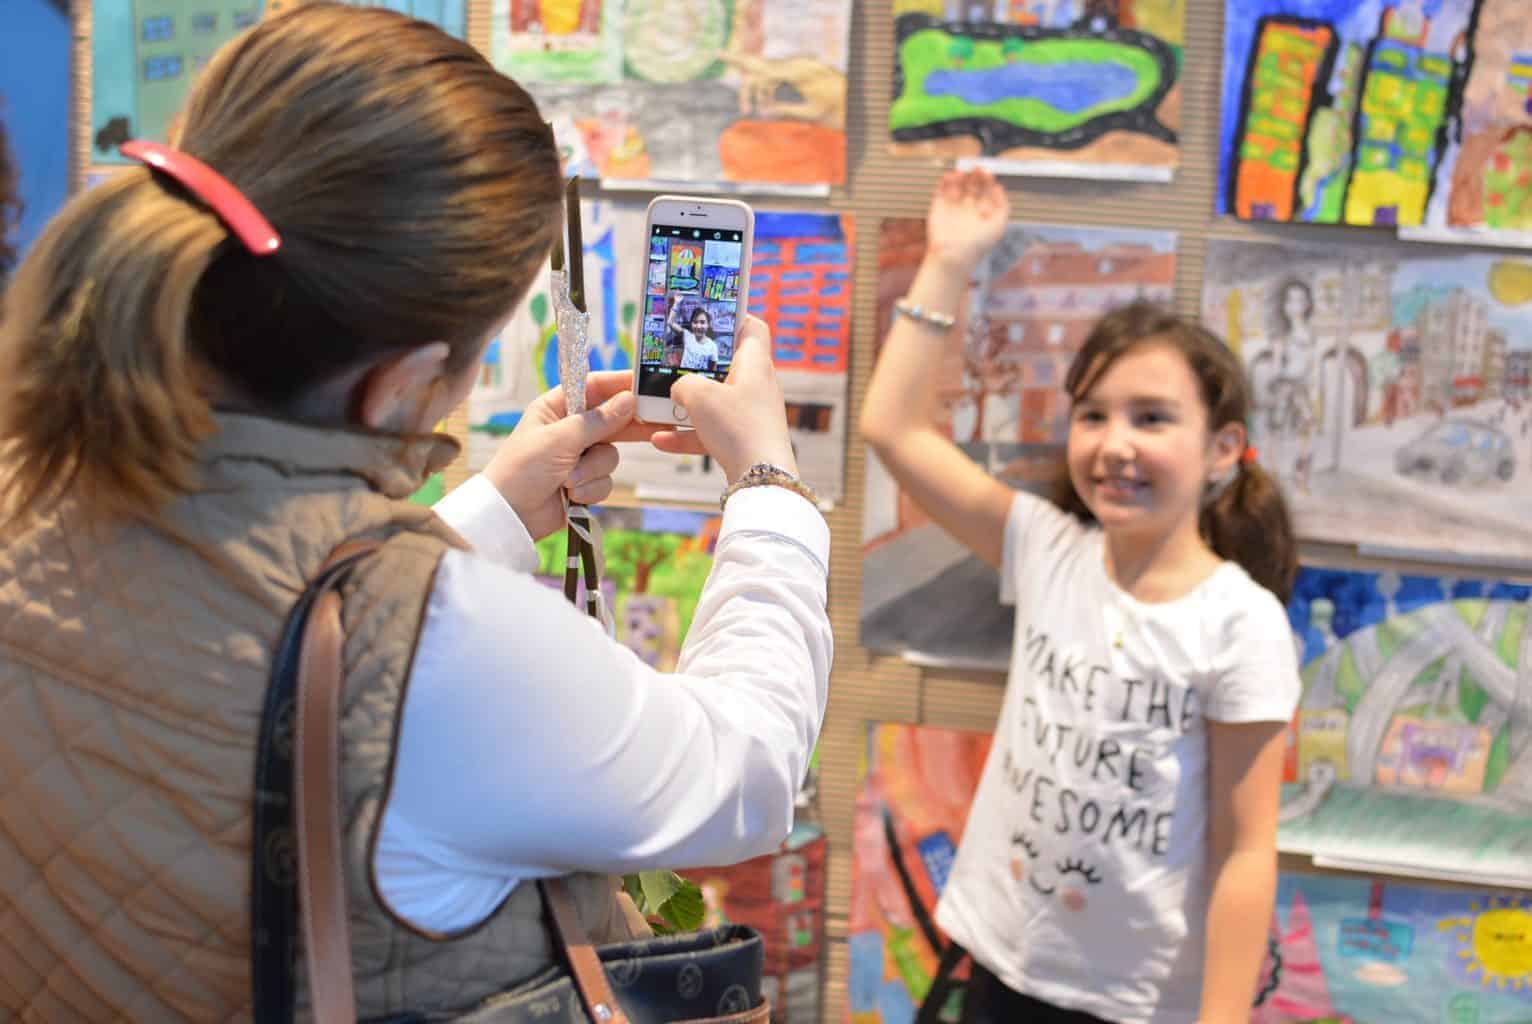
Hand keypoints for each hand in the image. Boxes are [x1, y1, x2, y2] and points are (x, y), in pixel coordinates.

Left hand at [482, 371, 671, 539]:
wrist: (510, 516)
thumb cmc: (523, 469)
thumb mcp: (559, 439)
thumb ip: (597, 421)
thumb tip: (628, 399)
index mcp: (557, 407)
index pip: (595, 387)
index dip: (620, 385)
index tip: (646, 385)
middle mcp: (571, 429)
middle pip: (612, 420)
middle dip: (627, 427)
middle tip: (657, 423)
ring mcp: (579, 456)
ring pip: (611, 455)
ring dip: (592, 470)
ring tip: (569, 480)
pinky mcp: (585, 482)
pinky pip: (605, 480)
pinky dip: (590, 488)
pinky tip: (571, 495)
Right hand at [650, 315, 796, 481]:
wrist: (761, 479)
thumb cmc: (738, 428)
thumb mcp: (699, 396)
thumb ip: (682, 384)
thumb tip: (678, 389)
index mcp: (755, 364)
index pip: (752, 328)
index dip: (733, 318)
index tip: (710, 320)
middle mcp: (757, 386)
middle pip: (726, 366)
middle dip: (696, 368)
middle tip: (673, 365)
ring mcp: (751, 414)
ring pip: (715, 401)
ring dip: (686, 405)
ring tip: (659, 406)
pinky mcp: (744, 439)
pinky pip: (711, 431)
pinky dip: (688, 434)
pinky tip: (660, 440)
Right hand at [925, 167, 1008, 274]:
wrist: (954, 256)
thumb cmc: (979, 244)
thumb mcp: (999, 225)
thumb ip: (1002, 205)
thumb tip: (999, 187)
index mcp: (982, 212)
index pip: (986, 190)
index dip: (987, 179)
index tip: (987, 172)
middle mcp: (968, 208)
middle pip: (973, 185)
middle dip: (975, 176)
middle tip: (976, 168)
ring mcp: (953, 207)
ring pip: (957, 185)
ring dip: (960, 176)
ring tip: (961, 173)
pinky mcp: (938, 207)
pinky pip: (942, 189)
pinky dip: (945, 181)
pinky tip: (950, 176)